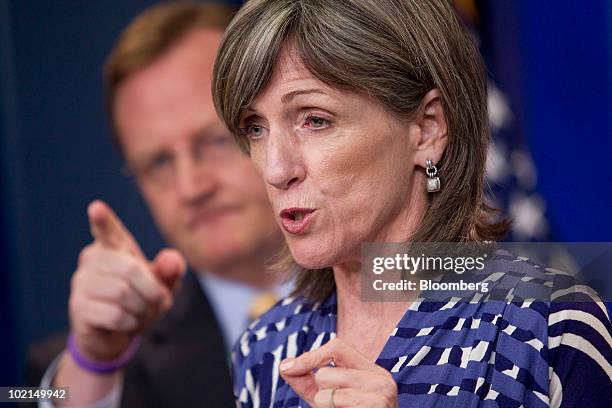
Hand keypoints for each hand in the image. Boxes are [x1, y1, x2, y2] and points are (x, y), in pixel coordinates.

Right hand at [69, 200, 185, 361]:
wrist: (113, 335)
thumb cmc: (139, 300)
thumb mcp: (161, 286)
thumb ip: (170, 271)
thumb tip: (172, 259)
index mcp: (113, 247)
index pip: (107, 230)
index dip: (102, 220)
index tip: (96, 208)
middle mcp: (92, 260)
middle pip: (130, 269)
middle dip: (152, 289)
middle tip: (161, 300)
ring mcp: (81, 283)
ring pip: (122, 293)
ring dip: (142, 307)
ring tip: (141, 311)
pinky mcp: (79, 308)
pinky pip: (115, 315)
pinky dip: (131, 322)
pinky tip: (127, 322)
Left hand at [279, 338, 397, 406]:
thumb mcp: (326, 399)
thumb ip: (306, 381)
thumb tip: (284, 365)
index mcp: (372, 371)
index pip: (337, 347)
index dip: (310, 356)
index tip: (289, 368)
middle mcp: (381, 379)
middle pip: (325, 373)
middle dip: (321, 393)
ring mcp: (381, 396)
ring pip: (325, 393)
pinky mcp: (376, 406)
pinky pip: (334, 403)